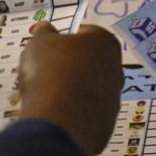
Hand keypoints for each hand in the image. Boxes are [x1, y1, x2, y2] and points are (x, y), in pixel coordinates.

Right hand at [18, 21, 122, 155]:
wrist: (58, 121)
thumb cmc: (50, 71)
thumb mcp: (39, 42)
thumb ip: (44, 33)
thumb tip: (46, 29)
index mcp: (105, 42)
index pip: (83, 33)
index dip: (61, 38)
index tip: (45, 47)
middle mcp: (116, 69)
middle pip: (87, 62)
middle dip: (67, 65)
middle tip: (43, 71)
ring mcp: (114, 99)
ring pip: (86, 89)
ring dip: (69, 90)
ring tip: (44, 95)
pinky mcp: (105, 125)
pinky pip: (84, 114)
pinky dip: (70, 113)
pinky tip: (54, 114)